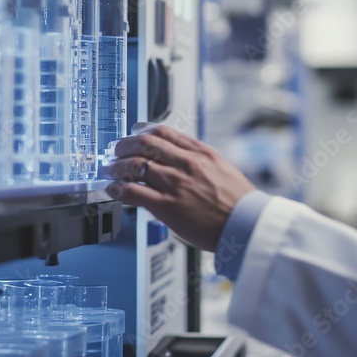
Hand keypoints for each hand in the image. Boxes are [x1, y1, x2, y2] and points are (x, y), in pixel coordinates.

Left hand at [103, 123, 255, 251]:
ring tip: (110, 171)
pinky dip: (118, 189)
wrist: (245, 225)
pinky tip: (113, 190)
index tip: (133, 136)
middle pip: (144, 144)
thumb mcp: (221, 168)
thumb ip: (198, 160)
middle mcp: (185, 164)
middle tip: (116, 152)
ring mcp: (175, 184)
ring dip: (116, 167)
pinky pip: (134, 192)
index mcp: (200, 152)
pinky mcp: (167, 206)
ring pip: (134, 165)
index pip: (163, 132)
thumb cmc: (238, 201)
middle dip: (123, 146)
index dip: (141, 132)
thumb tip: (177, 157)